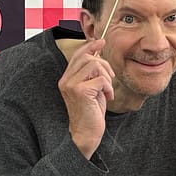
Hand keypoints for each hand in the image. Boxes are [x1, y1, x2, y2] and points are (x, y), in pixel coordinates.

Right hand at [59, 39, 113, 158]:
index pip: (77, 55)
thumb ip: (92, 74)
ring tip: (107, 90)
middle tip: (110, 78)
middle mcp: (66, 80)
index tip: (100, 42)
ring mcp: (71, 85)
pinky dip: (108, 88)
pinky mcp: (80, 91)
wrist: (86, 134)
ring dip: (106, 77)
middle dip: (103, 64)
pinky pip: (101, 79)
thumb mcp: (91, 89)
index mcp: (66, 79)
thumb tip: (98, 55)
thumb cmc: (90, 113)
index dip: (89, 46)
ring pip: (94, 65)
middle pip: (86, 56)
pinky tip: (107, 97)